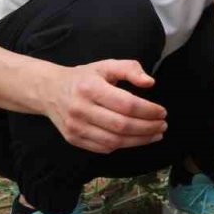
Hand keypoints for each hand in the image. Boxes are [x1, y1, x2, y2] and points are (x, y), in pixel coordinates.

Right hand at [42, 60, 166, 153]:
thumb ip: (130, 69)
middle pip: (122, 125)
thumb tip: (150, 83)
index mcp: (90, 87)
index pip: (126, 104)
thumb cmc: (84, 78)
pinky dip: (123, 145)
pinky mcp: (74, 139)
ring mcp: (76, 127)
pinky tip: (136, 139)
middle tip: (163, 125)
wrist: (50, 91)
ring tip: (155, 134)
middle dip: (147, 128)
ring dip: (139, 140)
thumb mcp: (106, 66)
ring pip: (114, 141)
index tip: (162, 112)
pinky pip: (104, 148)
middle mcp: (81, 109)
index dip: (148, 111)